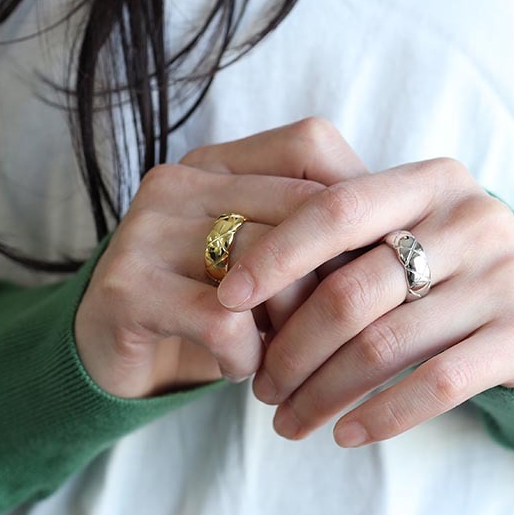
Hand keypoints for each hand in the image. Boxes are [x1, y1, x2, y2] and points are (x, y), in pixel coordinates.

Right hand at [74, 118, 367, 398]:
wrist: (114, 352)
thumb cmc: (211, 305)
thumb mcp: (266, 260)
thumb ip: (317, 234)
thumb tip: (399, 239)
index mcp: (218, 162)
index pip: (311, 146)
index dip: (356, 204)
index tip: (371, 260)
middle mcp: (180, 180)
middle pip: (301, 207)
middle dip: (336, 276)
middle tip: (342, 327)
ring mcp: (147, 228)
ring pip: (267, 262)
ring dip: (296, 324)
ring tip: (290, 355)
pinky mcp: (126, 287)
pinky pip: (224, 318)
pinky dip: (249, 355)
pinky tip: (243, 368)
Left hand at [216, 156, 513, 446]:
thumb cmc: (439, 263)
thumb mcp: (403, 229)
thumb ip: (342, 239)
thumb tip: (238, 287)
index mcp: (430, 181)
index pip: (338, 209)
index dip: (276, 254)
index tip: (226, 297)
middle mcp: (473, 219)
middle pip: (354, 290)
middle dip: (293, 348)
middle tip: (262, 387)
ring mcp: (505, 276)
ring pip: (387, 345)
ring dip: (324, 392)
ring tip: (288, 419)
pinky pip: (438, 383)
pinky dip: (382, 415)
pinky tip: (346, 434)